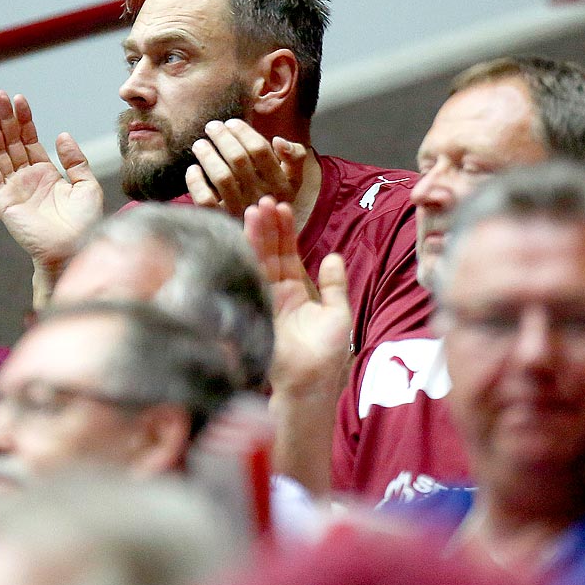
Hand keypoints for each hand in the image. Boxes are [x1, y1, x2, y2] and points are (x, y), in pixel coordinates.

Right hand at [0, 91, 102, 272]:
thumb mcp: (87, 185)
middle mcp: (26, 178)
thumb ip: (75, 160)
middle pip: (10, 142)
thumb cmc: (84, 223)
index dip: (24, 120)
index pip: (30, 140)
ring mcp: (13, 188)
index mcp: (45, 173)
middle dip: (4, 118)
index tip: (19, 99)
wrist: (73, 247)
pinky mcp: (3, 200)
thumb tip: (62, 135)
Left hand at [187, 119, 308, 216]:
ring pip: (221, 176)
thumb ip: (295, 156)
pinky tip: (193, 169)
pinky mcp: (220, 221)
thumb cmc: (273, 197)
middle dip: (222, 137)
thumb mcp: (294, 179)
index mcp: (281, 185)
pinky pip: (205, 199)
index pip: (260, 150)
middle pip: (238, 159)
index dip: (243, 132)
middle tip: (212, 127)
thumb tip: (278, 141)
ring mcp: (240, 211)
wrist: (264, 238)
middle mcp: (261, 198)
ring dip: (207, 155)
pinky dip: (195, 182)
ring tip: (200, 144)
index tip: (231, 123)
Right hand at [244, 197, 349, 396]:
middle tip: (265, 201)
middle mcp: (277, 293)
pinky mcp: (255, 308)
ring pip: (259, 261)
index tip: (284, 208)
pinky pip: (251, 277)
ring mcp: (264, 300)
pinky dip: (249, 256)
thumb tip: (334, 256)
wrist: (310, 383)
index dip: (286, 232)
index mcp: (296, 292)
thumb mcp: (338, 314)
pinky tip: (246, 235)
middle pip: (270, 252)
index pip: (289, 254)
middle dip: (268, 227)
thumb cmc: (326, 355)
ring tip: (255, 210)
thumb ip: (334, 285)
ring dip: (256, 235)